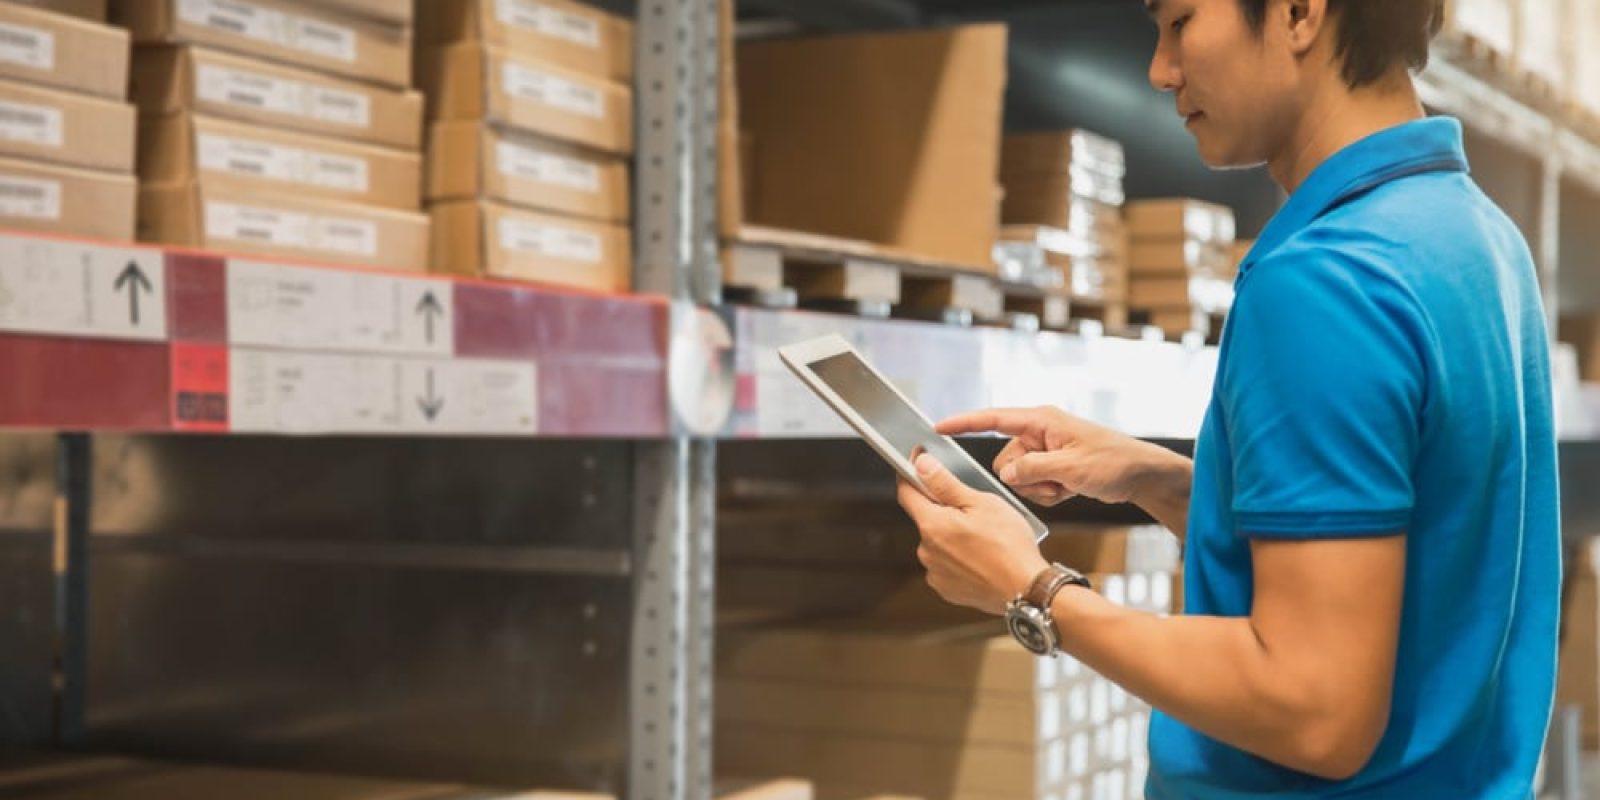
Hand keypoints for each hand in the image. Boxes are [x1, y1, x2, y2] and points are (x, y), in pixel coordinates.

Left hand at [897, 453, 1049, 615]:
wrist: (1027, 589)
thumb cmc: (1009, 546)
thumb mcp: (981, 503)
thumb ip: (945, 483)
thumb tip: (921, 465)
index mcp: (932, 525)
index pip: (906, 492)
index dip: (911, 474)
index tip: (919, 464)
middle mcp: (926, 551)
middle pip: (926, 518)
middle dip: (944, 510)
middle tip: (973, 509)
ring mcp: (935, 573)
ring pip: (938, 542)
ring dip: (952, 535)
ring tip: (983, 537)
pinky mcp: (947, 589)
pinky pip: (946, 564)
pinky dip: (959, 557)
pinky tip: (981, 556)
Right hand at [937, 406, 1180, 507]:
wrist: (1141, 475)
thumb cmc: (1113, 461)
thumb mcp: (1072, 468)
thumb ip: (1033, 469)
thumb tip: (1005, 474)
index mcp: (1041, 421)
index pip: (993, 418)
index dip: (964, 423)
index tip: (937, 428)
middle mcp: (1039, 432)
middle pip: (1005, 459)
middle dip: (1024, 478)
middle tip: (1055, 482)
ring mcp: (1046, 451)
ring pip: (1018, 477)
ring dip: (1040, 488)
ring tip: (1067, 486)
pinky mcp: (1053, 467)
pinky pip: (1034, 485)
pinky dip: (1049, 493)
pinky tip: (1070, 490)